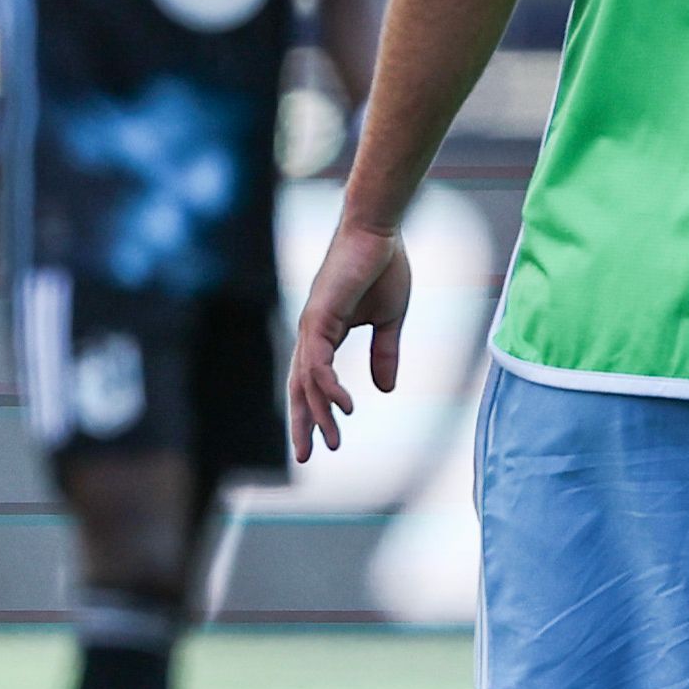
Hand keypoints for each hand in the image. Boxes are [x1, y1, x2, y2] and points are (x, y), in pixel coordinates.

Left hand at [286, 221, 411, 462]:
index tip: (323, 439)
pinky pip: (318, 363)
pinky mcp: (318, 318)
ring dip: (318, 414)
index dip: (315, 410)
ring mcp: (311, 326)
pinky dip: (328, 388)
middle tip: (308, 456)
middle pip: (299, 388)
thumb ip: (385, 353)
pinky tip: (343, 406)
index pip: (311, 380)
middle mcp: (311, 333)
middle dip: (302, 423)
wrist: (379, 232)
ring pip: (306, 382)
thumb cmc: (384, 267)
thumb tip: (385, 389)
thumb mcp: (390, 320)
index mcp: (325, 333)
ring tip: (329, 442)